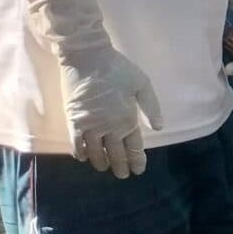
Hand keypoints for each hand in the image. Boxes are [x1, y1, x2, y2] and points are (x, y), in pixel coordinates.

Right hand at [27, 0, 162, 177]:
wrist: (87, 58)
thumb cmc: (118, 69)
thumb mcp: (142, 84)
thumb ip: (151, 107)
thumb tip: (159, 128)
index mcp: (128, 119)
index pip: (134, 147)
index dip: (137, 160)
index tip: (139, 170)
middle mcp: (109, 127)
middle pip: (115, 153)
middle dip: (121, 165)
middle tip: (123, 175)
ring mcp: (89, 126)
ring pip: (96, 152)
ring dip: (102, 162)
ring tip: (105, 168)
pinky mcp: (74, 121)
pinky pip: (76, 143)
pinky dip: (80, 152)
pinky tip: (84, 158)